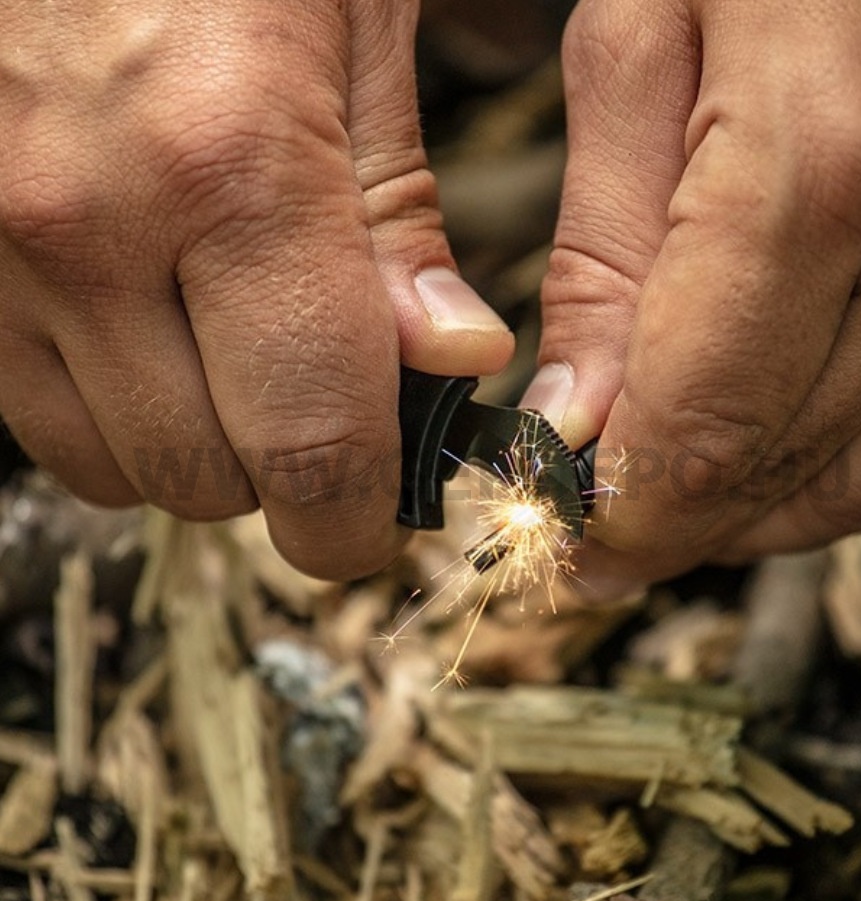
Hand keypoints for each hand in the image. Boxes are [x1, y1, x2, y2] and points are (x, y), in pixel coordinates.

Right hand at [0, 0, 512, 578]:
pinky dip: (112, 411)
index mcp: (233, 166)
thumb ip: (399, 217)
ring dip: (196, 448)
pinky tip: (153, 339)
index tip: (377, 528)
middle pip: (208, 479)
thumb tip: (454, 361)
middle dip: (283, 481)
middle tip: (325, 423)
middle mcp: (89, 224)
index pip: (313, 445)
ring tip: (237, 364)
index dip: (353, 522)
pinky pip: (33, 415)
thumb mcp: (353, 26)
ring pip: (113, 466)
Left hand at [525, 0, 860, 592]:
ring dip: (750, 518)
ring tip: (668, 513)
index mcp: (820, 166)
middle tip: (596, 542)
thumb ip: (603, 251)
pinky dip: (836, 476)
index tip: (566, 543)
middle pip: (776, 467)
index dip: (626, 516)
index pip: (704, 428)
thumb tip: (577, 419)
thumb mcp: (632, 48)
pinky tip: (767, 469)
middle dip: (671, 528)